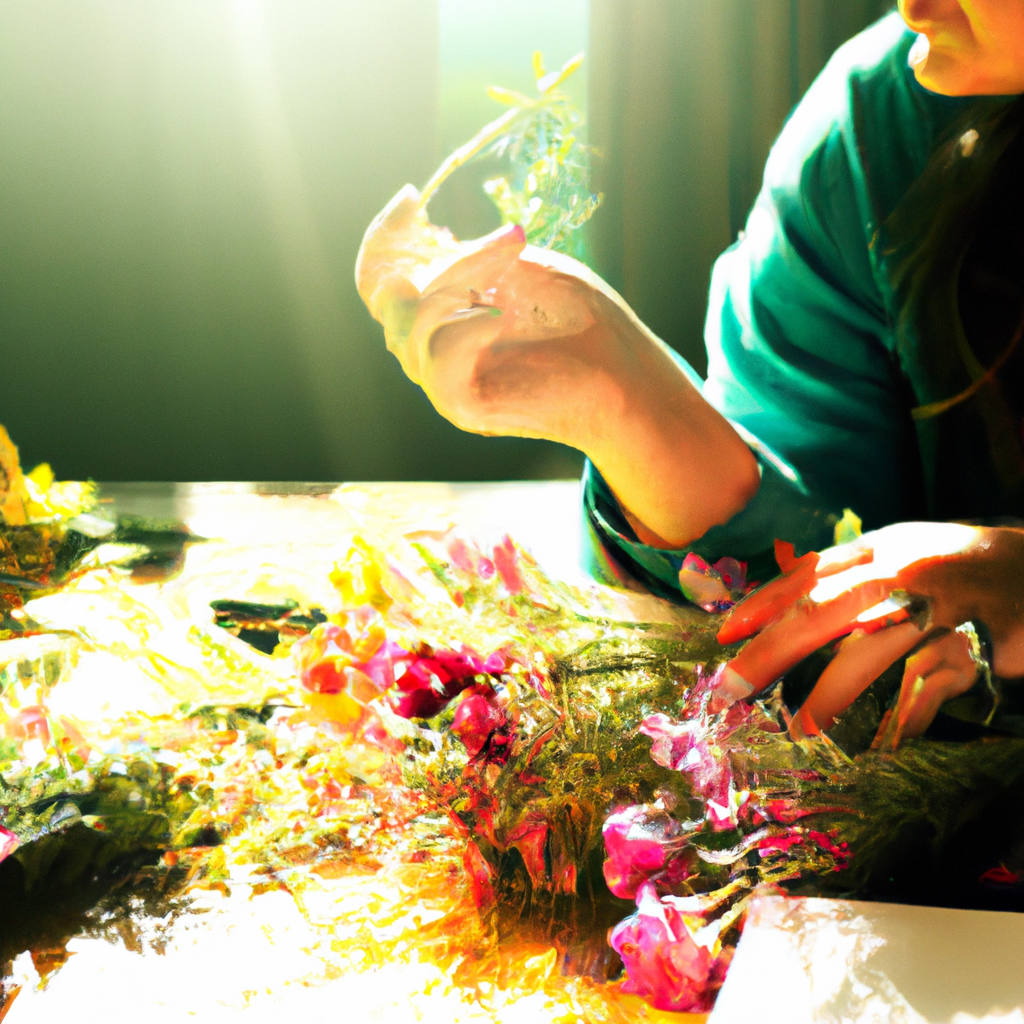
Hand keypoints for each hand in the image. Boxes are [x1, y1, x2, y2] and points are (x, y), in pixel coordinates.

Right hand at [356, 186, 759, 546]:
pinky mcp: (460, 405)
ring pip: (413, 320)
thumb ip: (466, 257)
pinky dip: (467, 329)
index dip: (383, 240)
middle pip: (390, 295)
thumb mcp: (520, 268)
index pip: (378, 281)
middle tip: (512, 243)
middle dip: (448, 258)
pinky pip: (438, 357)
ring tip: (514, 280)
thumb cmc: (581, 322)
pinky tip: (501, 320)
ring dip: (462, 282)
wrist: (626, 375)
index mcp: (440, 315)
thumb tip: (424, 240)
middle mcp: (431, 350)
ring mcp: (442, 381)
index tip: (410, 198)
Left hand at [715, 523, 1023, 739]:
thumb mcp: (895, 554)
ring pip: (872, 650)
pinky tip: (888, 739)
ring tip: (802, 726)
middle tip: (733, 685)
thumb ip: (844, 574)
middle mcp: (900, 569)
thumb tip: (781, 598)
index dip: (762, 605)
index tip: (723, 635)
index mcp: (875, 549)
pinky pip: (934, 682)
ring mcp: (938, 603)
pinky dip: (909, 714)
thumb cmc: (952, 566)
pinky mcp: (978, 638)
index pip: (806, 575)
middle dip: (773, 650)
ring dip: (832, 692)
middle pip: (823, 611)